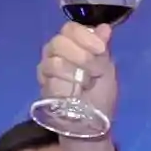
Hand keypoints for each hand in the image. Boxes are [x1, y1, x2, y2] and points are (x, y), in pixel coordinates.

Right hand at [37, 18, 117, 137]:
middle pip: (59, 41)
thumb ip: (102, 49)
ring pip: (54, 60)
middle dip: (82, 57)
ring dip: (76, 74)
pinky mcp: (42, 84)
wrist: (91, 122)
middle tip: (94, 72)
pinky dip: (67, 85)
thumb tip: (105, 27)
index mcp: (74, 44)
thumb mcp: (107, 71)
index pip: (70, 28)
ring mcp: (46, 67)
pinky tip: (74, 93)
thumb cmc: (100, 96)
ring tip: (85, 85)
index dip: (84, 36)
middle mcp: (57, 52)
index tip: (100, 49)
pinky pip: (51, 77)